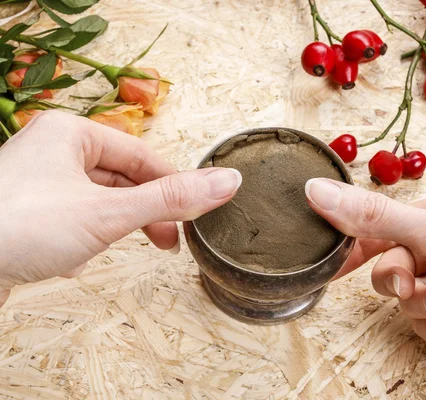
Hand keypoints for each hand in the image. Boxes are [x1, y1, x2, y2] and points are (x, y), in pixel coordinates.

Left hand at [0, 111, 240, 306]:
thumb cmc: (20, 227)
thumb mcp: (110, 211)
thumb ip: (171, 198)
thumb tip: (227, 181)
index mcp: (69, 133)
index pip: (140, 155)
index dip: (173, 184)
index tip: (196, 210)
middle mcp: (50, 152)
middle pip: (119, 179)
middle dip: (143, 213)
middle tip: (169, 240)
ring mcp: (35, 184)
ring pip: (96, 202)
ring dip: (112, 228)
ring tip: (113, 250)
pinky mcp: (24, 215)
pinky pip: (71, 220)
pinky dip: (82, 240)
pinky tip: (72, 261)